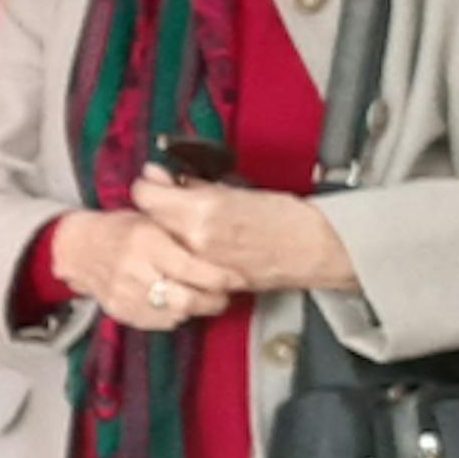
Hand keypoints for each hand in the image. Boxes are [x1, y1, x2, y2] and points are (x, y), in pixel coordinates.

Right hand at [51, 206, 240, 332]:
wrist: (78, 249)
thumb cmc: (122, 228)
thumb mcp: (149, 214)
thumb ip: (180, 218)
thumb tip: (219, 205)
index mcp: (146, 242)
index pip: (191, 268)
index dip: (219, 277)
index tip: (237, 278)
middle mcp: (135, 271)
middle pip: (186, 300)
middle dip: (213, 302)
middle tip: (225, 295)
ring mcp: (126, 296)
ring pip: (176, 315)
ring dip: (196, 309)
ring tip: (206, 299)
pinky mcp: (121, 312)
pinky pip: (160, 323)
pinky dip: (176, 315)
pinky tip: (180, 304)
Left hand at [130, 165, 356, 294]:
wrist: (313, 249)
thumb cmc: (285, 217)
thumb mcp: (236, 190)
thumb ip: (195, 186)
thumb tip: (164, 177)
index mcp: (202, 210)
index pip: (145, 196)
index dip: (148, 186)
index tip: (154, 183)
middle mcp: (195, 239)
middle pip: (149, 221)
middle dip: (156, 209)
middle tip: (170, 201)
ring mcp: (200, 264)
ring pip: (163, 245)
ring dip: (167, 233)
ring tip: (187, 224)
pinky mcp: (209, 281)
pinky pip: (182, 265)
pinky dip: (183, 254)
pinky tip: (198, 245)